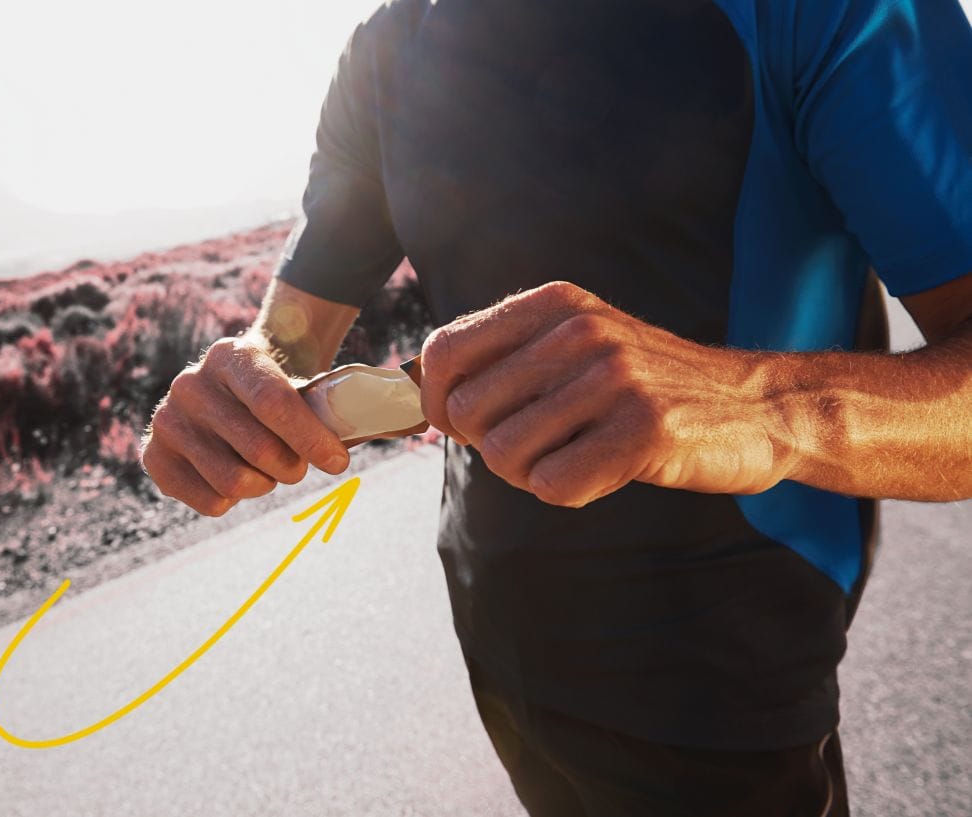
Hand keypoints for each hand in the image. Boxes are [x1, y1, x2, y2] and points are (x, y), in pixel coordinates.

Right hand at [141, 337, 350, 515]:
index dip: (310, 438)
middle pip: (258, 449)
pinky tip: (238, 477)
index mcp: (232, 356)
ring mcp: (167, 419)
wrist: (229, 386)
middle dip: (292, 467)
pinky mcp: (155, 455)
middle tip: (298, 466)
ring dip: (264, 485)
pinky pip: (210, 501)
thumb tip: (410, 427)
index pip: (274, 402)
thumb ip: (342, 406)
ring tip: (269, 473)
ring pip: (234, 480)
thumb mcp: (303, 383)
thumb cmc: (279, 389)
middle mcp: (190, 384)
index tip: (339, 462)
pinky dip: (234, 501)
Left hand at [418, 282, 798, 506]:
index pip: (444, 350)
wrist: (755, 406)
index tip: (459, 423)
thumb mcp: (578, 343)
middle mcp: (579, 331)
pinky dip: (568, 492)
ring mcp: (612, 378)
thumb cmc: (648, 385)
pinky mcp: (643, 430)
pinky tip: (602, 471)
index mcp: (554, 305)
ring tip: (576, 455)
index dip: (437, 399)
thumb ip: (507, 356)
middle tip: (536, 447)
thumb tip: (421, 394)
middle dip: (488, 445)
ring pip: (505, 454)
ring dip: (530, 473)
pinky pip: (553, 485)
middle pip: (468, 411)